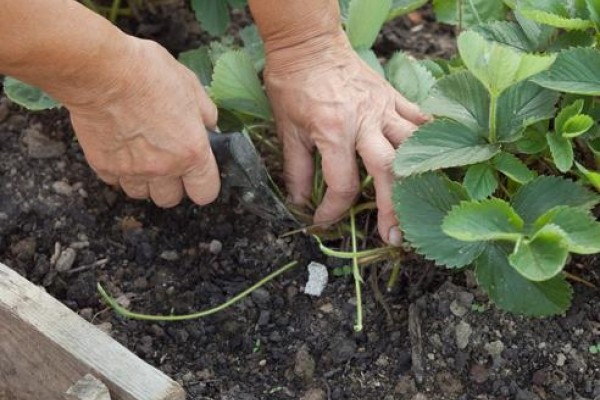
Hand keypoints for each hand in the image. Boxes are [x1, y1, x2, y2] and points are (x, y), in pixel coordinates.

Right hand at [65, 37, 219, 207]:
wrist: (103, 70)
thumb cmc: (148, 73)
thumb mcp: (191, 86)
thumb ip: (206, 113)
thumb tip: (211, 127)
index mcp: (192, 152)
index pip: (205, 193)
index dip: (203, 185)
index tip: (198, 174)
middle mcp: (163, 168)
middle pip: (170, 199)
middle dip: (171, 185)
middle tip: (168, 161)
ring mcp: (132, 170)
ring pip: (141, 194)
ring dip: (144, 180)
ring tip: (141, 154)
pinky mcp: (103, 165)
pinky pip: (115, 180)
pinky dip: (118, 170)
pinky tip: (120, 148)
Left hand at [264, 35, 427, 244]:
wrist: (309, 44)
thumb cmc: (293, 85)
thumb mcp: (288, 129)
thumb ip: (296, 169)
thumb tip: (299, 202)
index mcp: (333, 131)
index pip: (342, 183)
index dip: (333, 209)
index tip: (323, 221)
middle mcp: (364, 121)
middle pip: (388, 170)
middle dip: (393, 208)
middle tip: (394, 236)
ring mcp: (384, 107)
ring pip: (413, 145)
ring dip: (419, 176)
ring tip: (421, 202)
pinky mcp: (394, 96)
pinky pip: (419, 118)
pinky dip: (430, 139)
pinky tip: (434, 160)